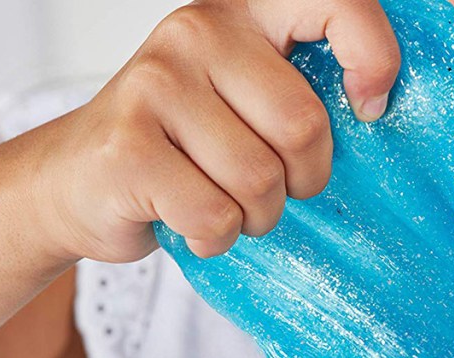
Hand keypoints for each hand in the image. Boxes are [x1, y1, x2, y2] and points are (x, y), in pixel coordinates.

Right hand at [29, 0, 400, 262]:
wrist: (76, 179)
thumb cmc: (183, 144)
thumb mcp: (244, 96)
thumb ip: (300, 90)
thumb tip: (378, 111)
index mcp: (241, 12)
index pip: (337, 2)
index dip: (374, 59)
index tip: (370, 107)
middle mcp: (196, 33)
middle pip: (304, 125)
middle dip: (303, 179)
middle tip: (274, 187)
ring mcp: (155, 85)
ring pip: (261, 181)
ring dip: (256, 217)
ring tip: (224, 203)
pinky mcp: (128, 146)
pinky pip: (215, 216)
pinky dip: (214, 238)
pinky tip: (187, 221)